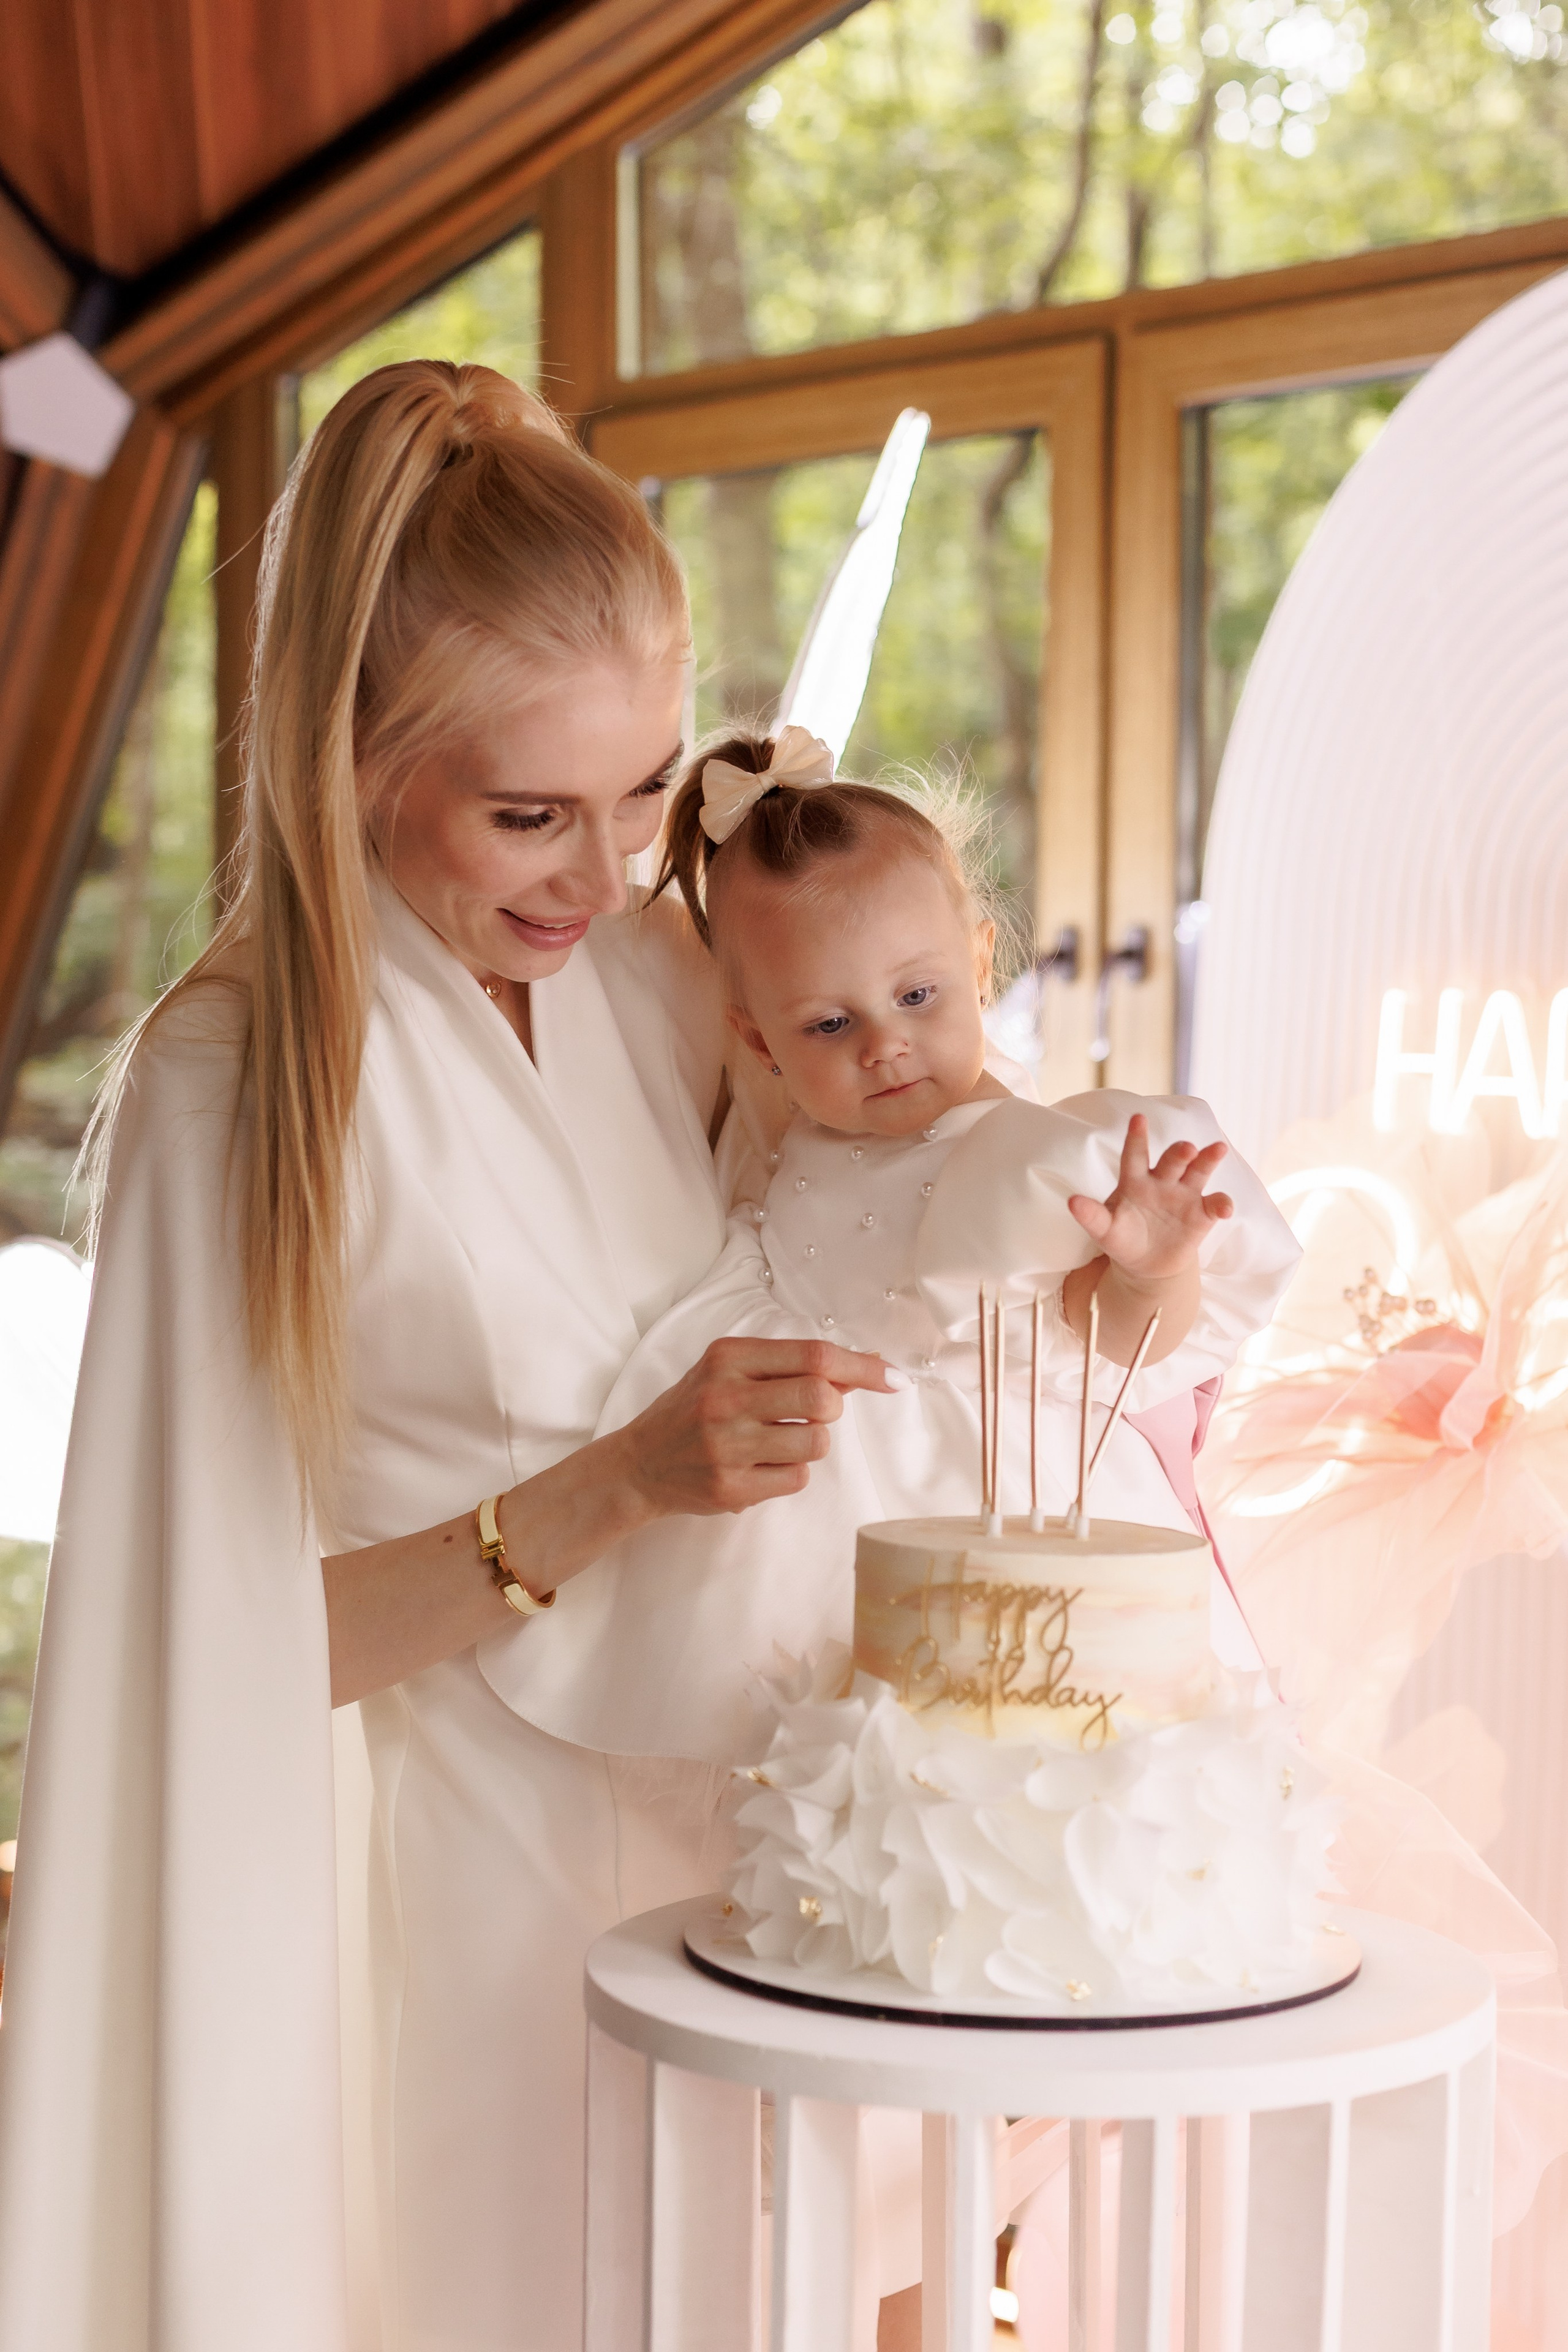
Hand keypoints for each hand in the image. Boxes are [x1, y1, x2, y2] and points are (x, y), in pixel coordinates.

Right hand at [612, 1337, 897, 1518]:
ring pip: (816, 1443)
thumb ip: (790, 1366)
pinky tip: (761, 1466)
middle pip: (820, 1398)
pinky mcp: (730, 1488)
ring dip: (811, 1442)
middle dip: (832, 1407)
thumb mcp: (731, 1372)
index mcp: (728, 1358)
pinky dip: (792, 1472)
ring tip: (778, 1441)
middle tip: (815, 1412)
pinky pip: (797, 1479)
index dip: (862, 1366)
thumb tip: (864, 1366)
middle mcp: (725, 1398)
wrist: (639, 1464)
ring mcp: (726, 1447)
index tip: (893, 1377)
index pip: (813, 1355)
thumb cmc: (694, 1410)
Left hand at [1067, 1113, 1231, 1283]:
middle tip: (1186, 1148)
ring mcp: (1184, 1195)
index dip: (1137, 1137)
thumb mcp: (1104, 1230)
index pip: (1135, 1155)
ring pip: (1199, 1171)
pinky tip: (1224, 1209)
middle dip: (1180, 1152)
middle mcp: (1163, 1181)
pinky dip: (1222, 1204)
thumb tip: (1072, 1202)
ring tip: (1217, 1149)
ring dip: (1208, 1160)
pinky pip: (1215, 1204)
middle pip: (1173, 1160)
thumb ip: (1091, 1216)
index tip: (1138, 1118)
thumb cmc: (1122, 1238)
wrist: (1146, 1264)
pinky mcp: (1203, 1213)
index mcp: (1136, 1180)